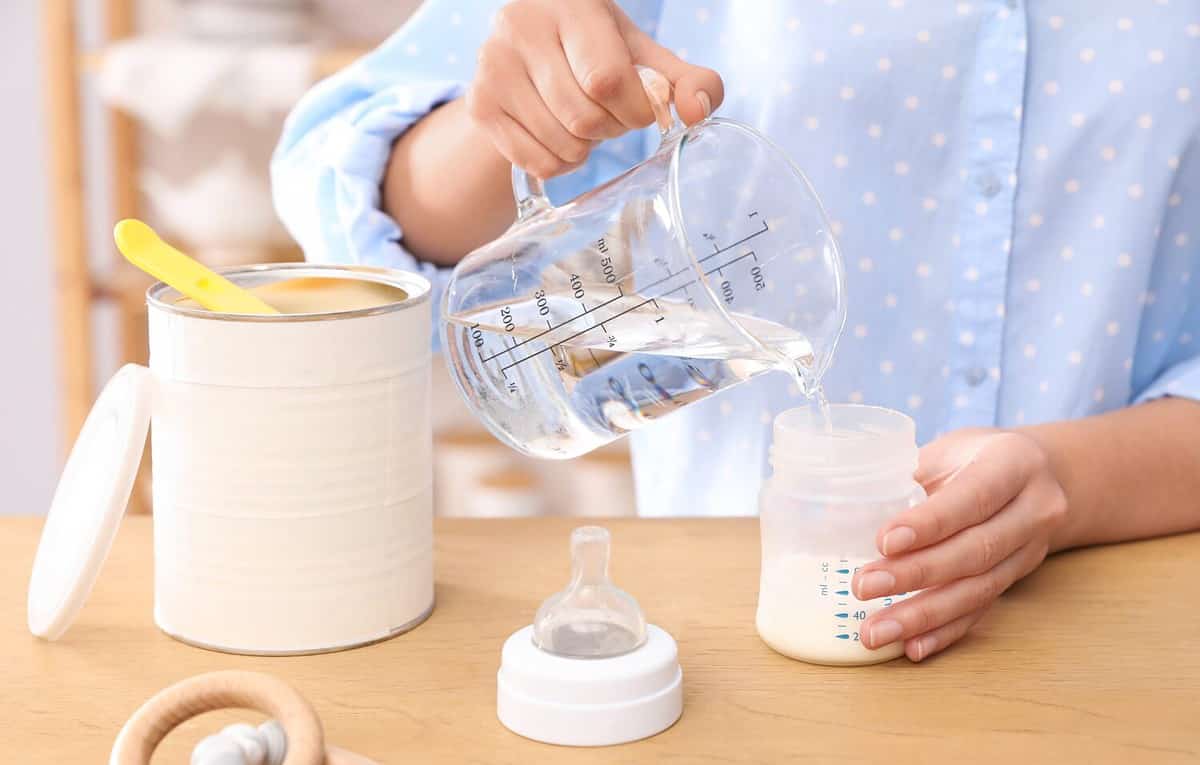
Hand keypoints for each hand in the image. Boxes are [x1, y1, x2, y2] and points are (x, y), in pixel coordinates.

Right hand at [466, 0, 723, 178]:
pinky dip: (561, 164)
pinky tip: (560, 136)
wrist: (529, 48)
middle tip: (608, 113)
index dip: (634, 109)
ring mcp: (492, 67)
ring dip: (586, 149)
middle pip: (583, 117)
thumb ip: (684, 80)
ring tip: (583, 121)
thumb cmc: (594, 49)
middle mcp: (520, 27)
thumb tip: (697, 111)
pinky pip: (537, 163)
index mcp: (569, 4)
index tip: (639, 106)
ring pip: (561, 144)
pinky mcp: (479, 105)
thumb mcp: (641, 54)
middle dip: (611, 129)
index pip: (606, 80)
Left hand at [851, 429, 1068, 661]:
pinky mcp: (1016, 581)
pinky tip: (912, 647)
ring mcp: (1029, 551)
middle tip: (863, 586)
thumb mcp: (947, 449)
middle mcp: (1033, 510)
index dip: (930, 523)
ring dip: (923, 615)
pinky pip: (981, 612)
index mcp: (1014, 463)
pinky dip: (944, 632)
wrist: (1038, 475)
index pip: (973, 497)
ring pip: (977, 590)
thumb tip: (838, 510)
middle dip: (916, 574)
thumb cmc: (974, 457)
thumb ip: (906, 474)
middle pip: (975, 550)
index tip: (884, 542)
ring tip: (875, 631)